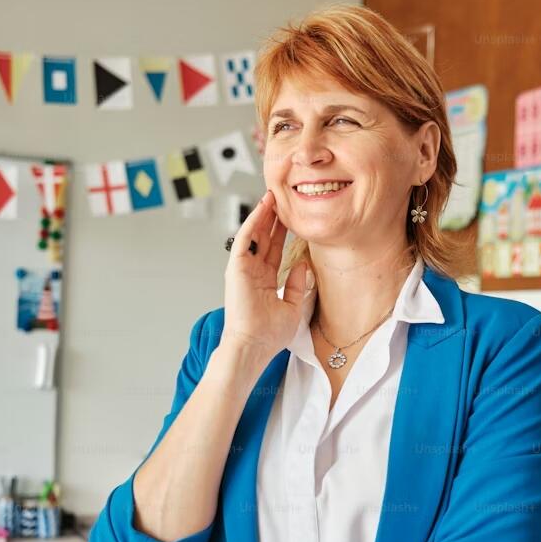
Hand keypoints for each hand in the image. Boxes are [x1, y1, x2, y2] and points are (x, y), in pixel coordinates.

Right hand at [222, 189, 311, 354]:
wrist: (254, 346)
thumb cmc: (270, 335)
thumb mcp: (293, 307)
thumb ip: (297, 284)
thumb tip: (303, 264)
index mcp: (266, 280)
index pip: (275, 249)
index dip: (283, 231)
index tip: (292, 216)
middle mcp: (253, 272)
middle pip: (264, 238)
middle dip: (273, 217)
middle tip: (282, 196)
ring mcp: (243, 269)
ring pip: (254, 234)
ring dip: (262, 215)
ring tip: (272, 195)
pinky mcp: (236, 268)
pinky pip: (245, 240)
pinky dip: (252, 223)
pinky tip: (262, 209)